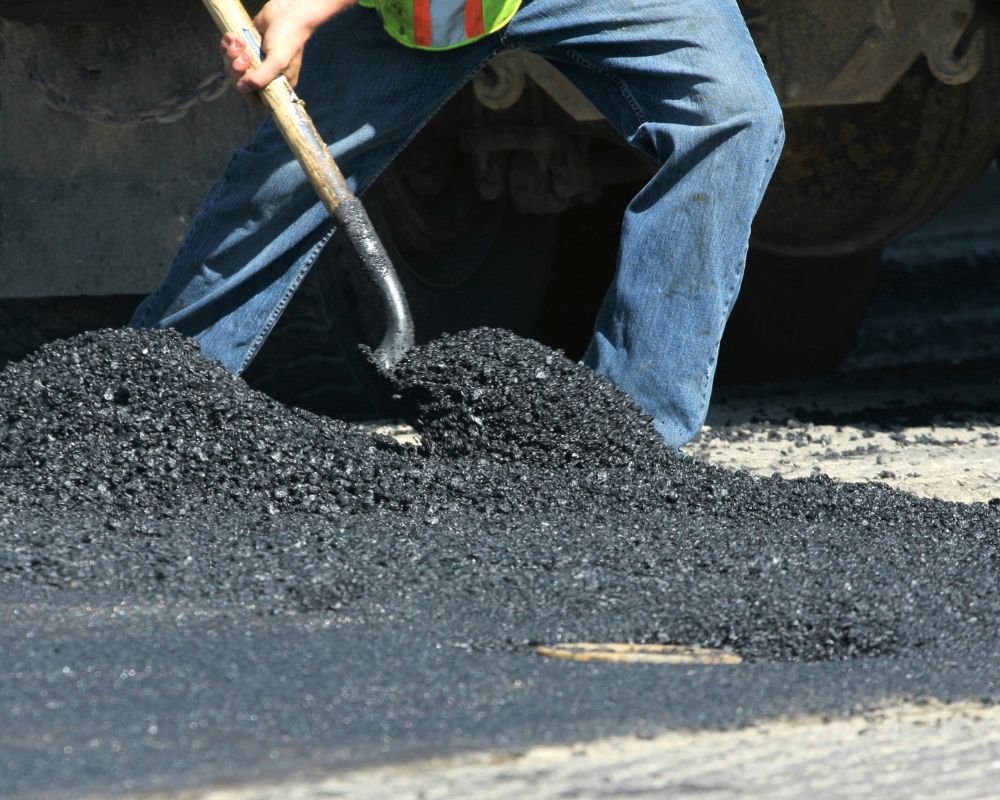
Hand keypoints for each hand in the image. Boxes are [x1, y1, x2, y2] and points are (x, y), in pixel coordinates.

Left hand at [220, 0, 356, 96]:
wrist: (287, 11)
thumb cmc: (289, 37)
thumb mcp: (278, 61)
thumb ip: (261, 77)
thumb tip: (241, 88)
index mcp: (276, 84)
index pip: (255, 99)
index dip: (246, 90)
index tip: (246, 75)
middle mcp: (264, 75)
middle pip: (239, 82)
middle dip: (236, 68)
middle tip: (245, 54)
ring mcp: (254, 60)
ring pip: (231, 66)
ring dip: (230, 54)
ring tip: (239, 41)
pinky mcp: (245, 46)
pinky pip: (228, 51)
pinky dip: (227, 44)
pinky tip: (233, 36)